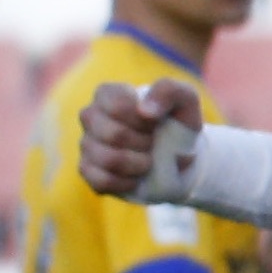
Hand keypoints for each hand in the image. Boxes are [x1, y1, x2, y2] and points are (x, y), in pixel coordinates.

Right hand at [79, 79, 203, 197]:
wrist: (179, 156)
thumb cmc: (177, 123)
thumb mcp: (185, 100)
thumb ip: (168, 91)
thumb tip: (145, 110)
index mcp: (108, 94)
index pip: (115, 105)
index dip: (143, 120)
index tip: (156, 123)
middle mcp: (91, 116)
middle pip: (113, 134)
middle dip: (144, 143)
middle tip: (154, 143)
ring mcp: (87, 144)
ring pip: (107, 159)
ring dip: (138, 164)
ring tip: (149, 160)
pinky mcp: (88, 170)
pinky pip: (101, 180)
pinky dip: (127, 182)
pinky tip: (138, 177)